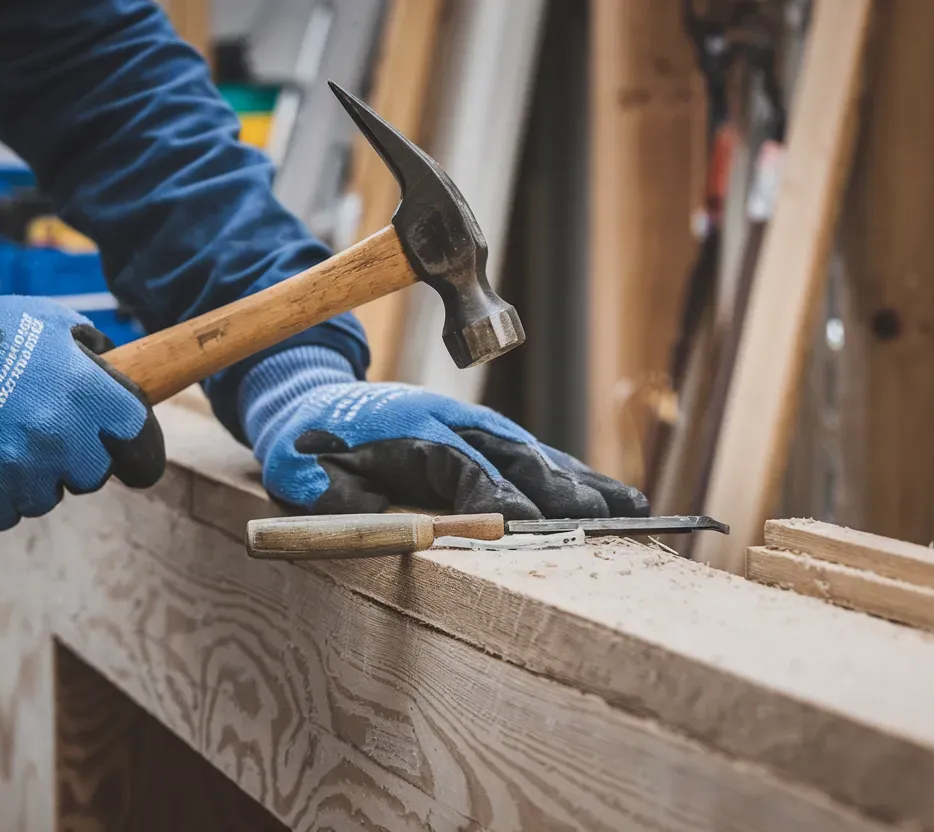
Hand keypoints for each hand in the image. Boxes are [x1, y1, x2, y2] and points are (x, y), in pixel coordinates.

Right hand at [0, 274, 163, 531]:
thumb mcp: (46, 319)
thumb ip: (89, 346)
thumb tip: (114, 365)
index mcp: (86, 393)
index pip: (141, 442)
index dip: (137, 451)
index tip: (127, 455)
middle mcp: (59, 435)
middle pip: (91, 476)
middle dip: (73, 461)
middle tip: (41, 438)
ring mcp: (18, 468)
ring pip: (45, 499)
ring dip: (29, 482)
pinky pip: (2, 516)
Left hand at [240, 348, 647, 518]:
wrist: (311, 400)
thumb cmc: (309, 449)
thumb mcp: (302, 474)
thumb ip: (335, 495)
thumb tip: (377, 516)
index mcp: (409, 432)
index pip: (464, 468)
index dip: (500, 498)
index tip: (534, 526)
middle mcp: (450, 422)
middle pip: (514, 455)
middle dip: (558, 489)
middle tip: (602, 520)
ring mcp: (470, 424)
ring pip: (534, 452)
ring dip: (581, 482)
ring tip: (631, 510)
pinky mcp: (481, 434)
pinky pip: (533, 453)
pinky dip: (574, 474)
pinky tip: (611, 497)